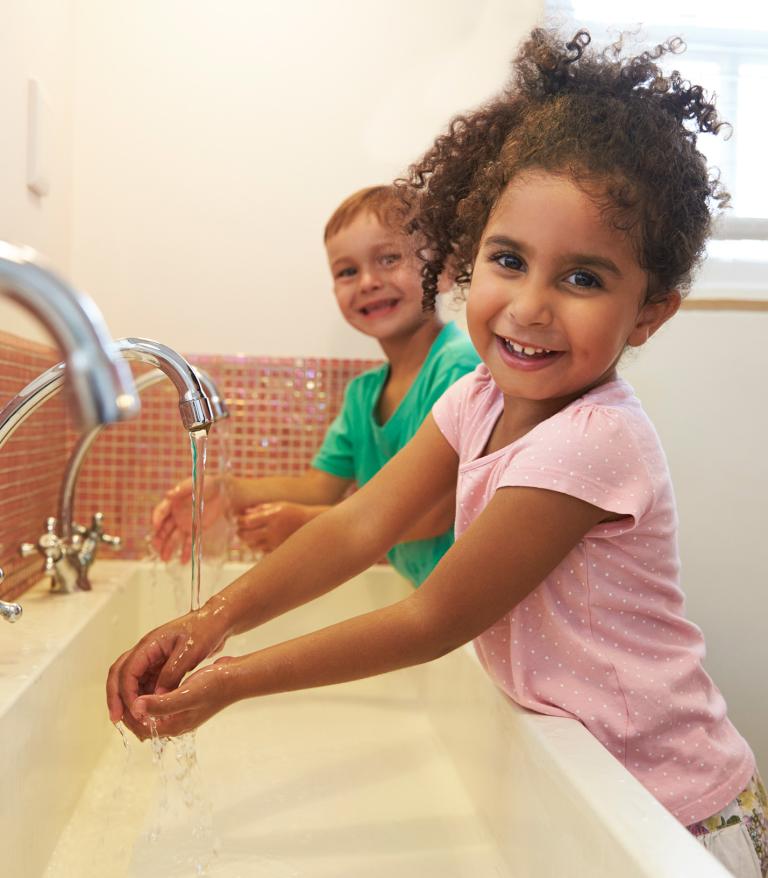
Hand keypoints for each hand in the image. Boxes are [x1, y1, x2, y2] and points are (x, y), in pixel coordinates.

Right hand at [106, 604, 229, 738]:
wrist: (216, 621)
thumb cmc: (205, 630)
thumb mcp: (189, 653)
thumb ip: (172, 675)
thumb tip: (157, 697)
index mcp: (150, 644)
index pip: (127, 670)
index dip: (126, 693)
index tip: (132, 712)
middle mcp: (147, 650)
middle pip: (120, 674)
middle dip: (116, 696)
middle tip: (116, 719)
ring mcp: (153, 657)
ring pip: (131, 679)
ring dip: (129, 698)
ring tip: (132, 719)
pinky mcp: (161, 663)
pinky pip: (145, 681)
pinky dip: (143, 695)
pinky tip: (148, 710)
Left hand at [131, 655, 243, 736]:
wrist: (236, 677)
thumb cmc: (214, 685)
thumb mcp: (186, 693)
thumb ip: (161, 703)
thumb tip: (137, 707)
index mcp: (174, 726)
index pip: (141, 729)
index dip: (127, 715)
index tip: (121, 698)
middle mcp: (175, 723)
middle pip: (144, 723)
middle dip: (131, 710)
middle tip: (123, 691)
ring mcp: (181, 713)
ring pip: (152, 713)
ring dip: (140, 702)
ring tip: (133, 685)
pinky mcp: (185, 702)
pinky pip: (161, 703)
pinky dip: (151, 696)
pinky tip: (150, 680)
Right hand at [151, 477, 228, 562]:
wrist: (223, 492)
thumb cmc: (207, 485)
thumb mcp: (195, 484)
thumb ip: (182, 489)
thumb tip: (168, 494)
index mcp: (173, 503)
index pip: (161, 511)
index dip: (157, 519)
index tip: (155, 526)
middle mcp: (176, 515)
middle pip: (164, 528)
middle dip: (159, 539)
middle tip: (156, 547)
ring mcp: (185, 523)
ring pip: (174, 537)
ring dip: (168, 548)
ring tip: (165, 559)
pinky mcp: (195, 529)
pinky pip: (189, 542)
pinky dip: (186, 551)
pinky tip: (183, 561)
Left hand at [236, 502, 319, 552]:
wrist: (311, 524)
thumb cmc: (293, 512)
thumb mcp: (278, 505)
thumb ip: (261, 508)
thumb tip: (245, 512)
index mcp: (271, 516)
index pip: (248, 522)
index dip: (239, 522)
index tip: (237, 520)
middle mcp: (273, 530)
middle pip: (248, 536)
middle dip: (240, 534)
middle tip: (238, 531)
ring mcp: (276, 541)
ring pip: (254, 546)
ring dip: (248, 542)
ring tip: (248, 537)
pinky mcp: (279, 549)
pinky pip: (263, 551)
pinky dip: (258, 547)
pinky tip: (259, 542)